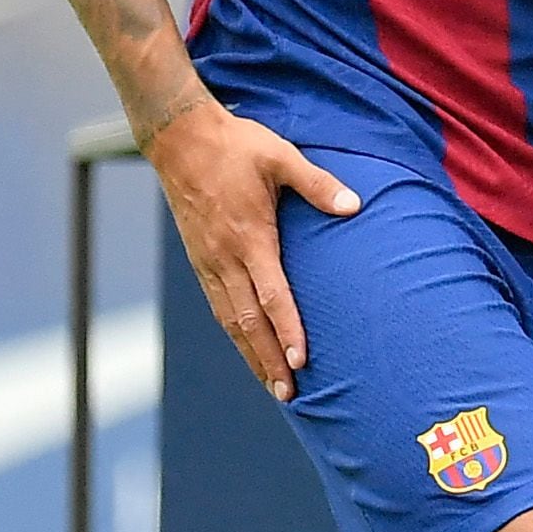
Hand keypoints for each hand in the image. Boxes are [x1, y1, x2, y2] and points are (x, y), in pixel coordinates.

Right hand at [144, 99, 358, 400]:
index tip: (302, 360)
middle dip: (268, 359)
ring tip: (270, 384)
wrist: (178, 138)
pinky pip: (217, 305)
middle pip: (248, 320)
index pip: (271, 295)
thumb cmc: (235, 145)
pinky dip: (234, 332)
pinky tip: (246, 347)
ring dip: (250, 354)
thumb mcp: (280, 156)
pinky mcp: (199, 259)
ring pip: (229, 319)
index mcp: (249, 236)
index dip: (287, 330)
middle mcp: (225, 257)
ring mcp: (208, 261)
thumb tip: (354, 205)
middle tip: (288, 393)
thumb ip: (318, 183)